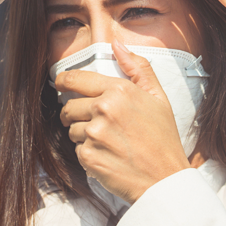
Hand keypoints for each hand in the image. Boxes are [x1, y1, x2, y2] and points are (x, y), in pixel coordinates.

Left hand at [56, 41, 190, 202]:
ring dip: (83, 135)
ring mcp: (95, 134)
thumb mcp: (158, 97)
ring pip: (72, 130)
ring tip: (108, 142)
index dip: (63, 81)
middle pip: (69, 107)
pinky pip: (77, 150)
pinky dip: (89, 154)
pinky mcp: (89, 157)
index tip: (60, 84)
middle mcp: (104, 110)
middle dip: (76, 114)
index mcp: (119, 91)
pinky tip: (108, 156)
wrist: (165, 179)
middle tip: (95, 123)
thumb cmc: (163, 139)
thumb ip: (138, 68)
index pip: (76, 80)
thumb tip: (117, 45)